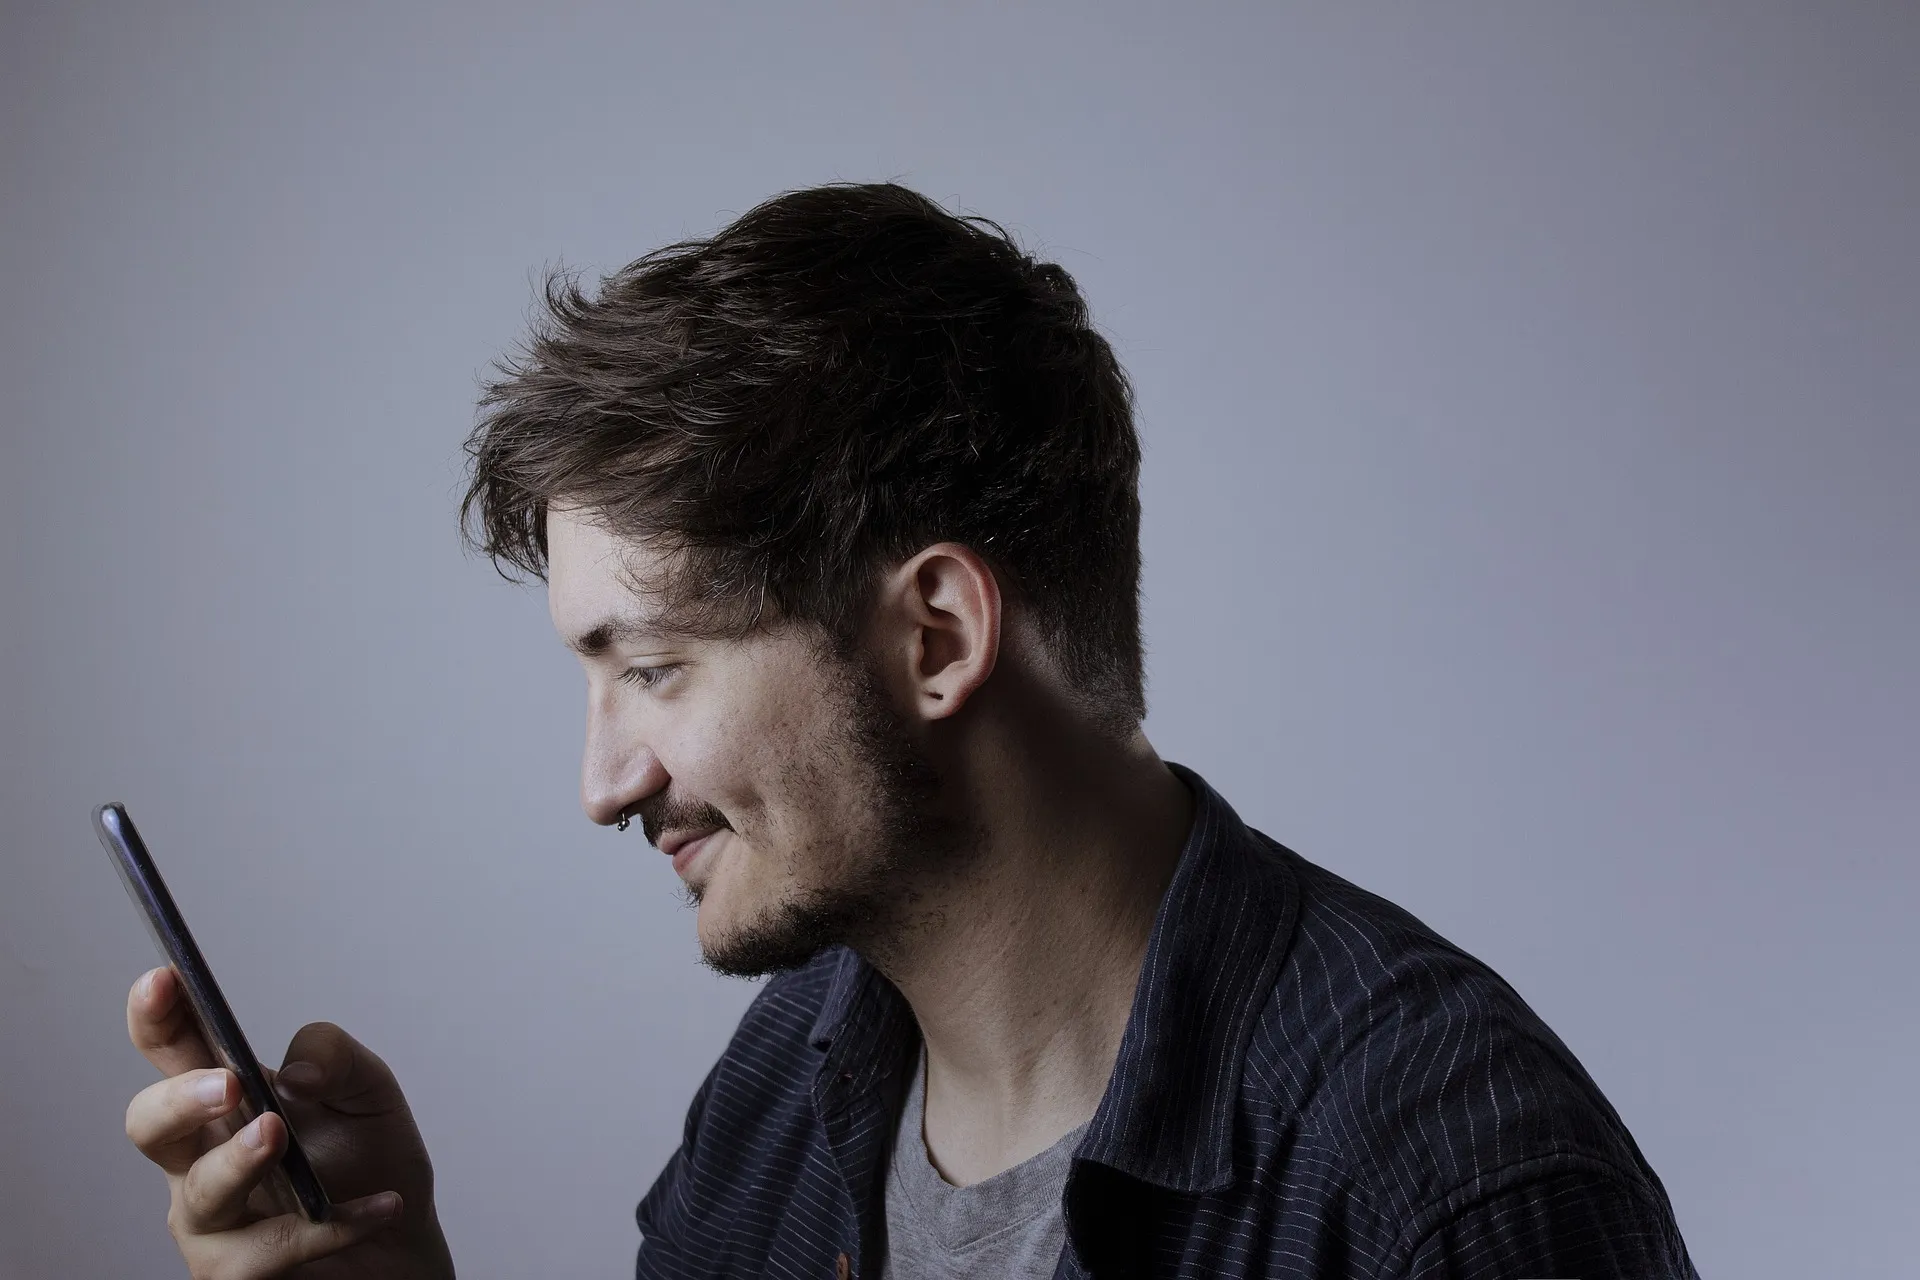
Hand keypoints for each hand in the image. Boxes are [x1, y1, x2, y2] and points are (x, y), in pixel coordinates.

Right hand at [124, 966, 456, 1278]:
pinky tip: (380, 1206)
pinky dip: (330, 1226)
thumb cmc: (371, 1159)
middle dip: (179, 1100)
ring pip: (199, 1197)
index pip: (173, 1051)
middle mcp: (201, 1159)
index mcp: (225, 1098)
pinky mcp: (241, 1273)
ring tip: (277, 1135)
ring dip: (237, 1164)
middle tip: (230, 1084)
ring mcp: (214, 1222)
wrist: (405, 1245)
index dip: (157, 1017)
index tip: (165, 978)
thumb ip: (337, 1056)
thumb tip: (297, 1073)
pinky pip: (271, 1252)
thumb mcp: (370, 1090)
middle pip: (150, 1125)